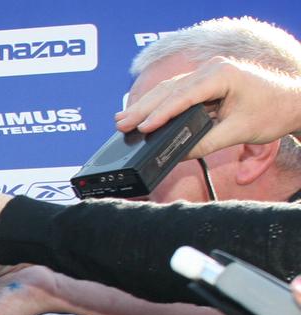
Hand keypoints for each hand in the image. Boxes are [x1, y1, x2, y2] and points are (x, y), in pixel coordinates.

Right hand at [115, 55, 300, 158]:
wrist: (292, 101)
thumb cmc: (273, 111)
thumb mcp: (239, 131)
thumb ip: (206, 143)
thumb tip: (178, 155)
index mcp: (222, 74)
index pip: (183, 95)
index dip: (161, 113)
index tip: (143, 127)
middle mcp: (212, 69)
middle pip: (169, 89)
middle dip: (143, 107)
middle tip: (121, 123)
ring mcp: (207, 73)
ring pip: (169, 89)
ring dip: (146, 105)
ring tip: (123, 119)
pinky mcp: (205, 82)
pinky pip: (177, 92)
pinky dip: (159, 104)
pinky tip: (143, 113)